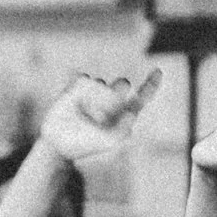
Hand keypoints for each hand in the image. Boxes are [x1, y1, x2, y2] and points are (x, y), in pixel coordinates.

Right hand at [39, 69, 162, 164]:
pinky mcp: (75, 89)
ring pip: (100, 83)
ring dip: (95, 96)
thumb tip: (132, 112)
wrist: (58, 144)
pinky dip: (81, 89)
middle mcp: (109, 101)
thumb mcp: (110, 141)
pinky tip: (73, 100)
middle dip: (120, 88)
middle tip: (112, 98)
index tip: (158, 71)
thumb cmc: (86, 145)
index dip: (150, 84)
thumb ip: (124, 129)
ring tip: (84, 113)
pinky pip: (84, 79)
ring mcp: (92, 94)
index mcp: (122, 114)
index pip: (141, 98)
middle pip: (122, 84)